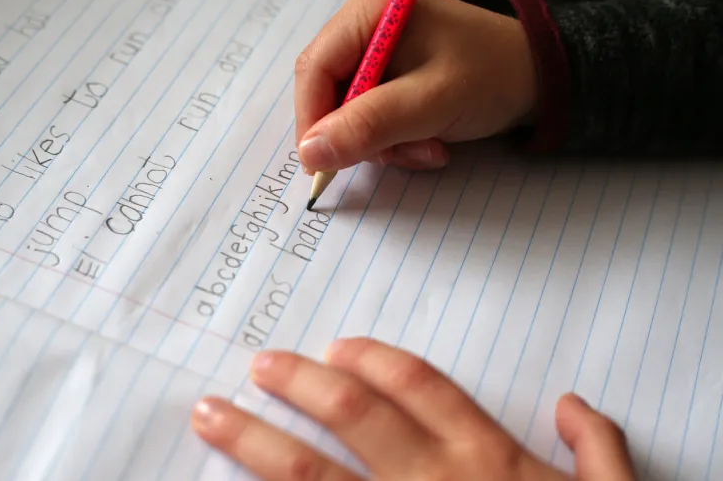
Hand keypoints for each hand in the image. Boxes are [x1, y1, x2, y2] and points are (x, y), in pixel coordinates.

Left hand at [192, 338, 636, 480]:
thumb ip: (599, 449)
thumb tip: (574, 404)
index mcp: (488, 463)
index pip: (421, 388)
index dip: (374, 361)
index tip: (336, 347)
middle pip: (355, 418)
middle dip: (301, 385)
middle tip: (262, 366)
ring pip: (314, 477)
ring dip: (258, 443)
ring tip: (214, 417)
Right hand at [293, 0, 536, 173]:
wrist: (539, 78)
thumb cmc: (491, 77)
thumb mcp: (430, 104)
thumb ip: (369, 126)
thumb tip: (309, 153)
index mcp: (368, 9)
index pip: (314, 69)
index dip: (313, 121)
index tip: (323, 166)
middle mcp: (364, 22)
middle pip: (328, 91)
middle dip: (359, 133)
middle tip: (395, 155)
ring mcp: (375, 47)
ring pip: (348, 111)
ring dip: (382, 142)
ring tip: (426, 148)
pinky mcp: (389, 71)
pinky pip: (369, 115)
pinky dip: (393, 138)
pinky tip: (427, 141)